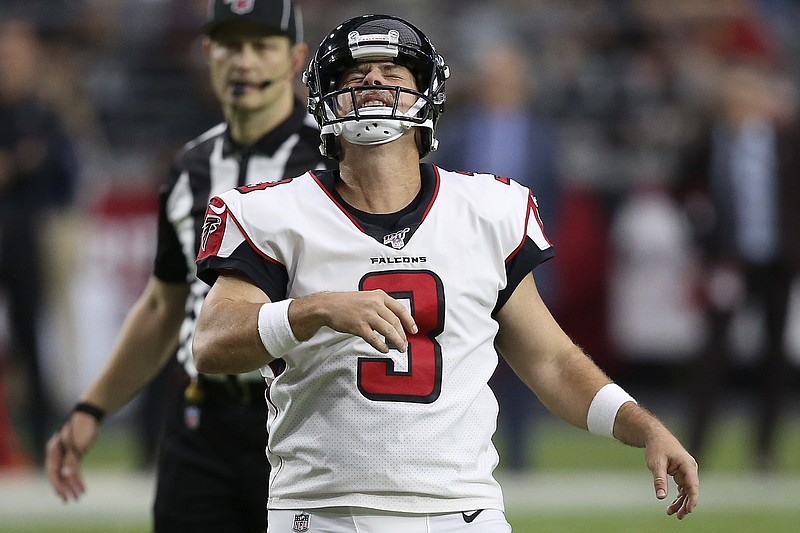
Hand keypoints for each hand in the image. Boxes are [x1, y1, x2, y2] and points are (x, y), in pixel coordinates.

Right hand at [45, 412, 99, 501]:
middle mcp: (57, 454)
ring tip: (78, 497)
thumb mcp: (78, 444)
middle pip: (58, 475)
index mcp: (53, 450)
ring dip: (72, 485)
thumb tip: (67, 475)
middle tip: (70, 500)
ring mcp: (64, 455)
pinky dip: (77, 478)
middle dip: (64, 488)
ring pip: (66, 474)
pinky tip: (81, 487)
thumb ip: (72, 460)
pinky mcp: (74, 455)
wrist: (90, 415)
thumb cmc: (83, 427)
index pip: (52, 472)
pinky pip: (73, 470)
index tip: (63, 495)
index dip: (58, 484)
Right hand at [292, 290, 417, 352]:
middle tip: (405, 344)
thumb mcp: (367, 298)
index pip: (400, 309)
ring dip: (396, 341)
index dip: (409, 321)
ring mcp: (367, 314)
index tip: (414, 330)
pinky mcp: (359, 325)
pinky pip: (374, 338)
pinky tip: (384, 349)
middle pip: (396, 322)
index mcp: (379, 296)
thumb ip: (381, 306)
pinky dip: (381, 345)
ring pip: (388, 330)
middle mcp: (375, 304)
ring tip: (400, 348)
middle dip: (403, 335)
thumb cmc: (347, 303)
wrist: (328, 305)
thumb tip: (394, 321)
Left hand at [645, 429, 698, 518]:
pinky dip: (678, 496)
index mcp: (687, 464)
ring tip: (672, 513)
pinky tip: (671, 505)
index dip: (692, 498)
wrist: (654, 436)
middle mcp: (690, 468)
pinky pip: (682, 488)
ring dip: (681, 502)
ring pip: (686, 490)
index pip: (693, 484)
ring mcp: (686, 471)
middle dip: (686, 504)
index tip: (689, 510)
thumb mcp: (656, 464)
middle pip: (691, 490)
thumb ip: (659, 480)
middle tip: (678, 516)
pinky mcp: (681, 473)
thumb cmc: (656, 448)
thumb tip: (661, 497)